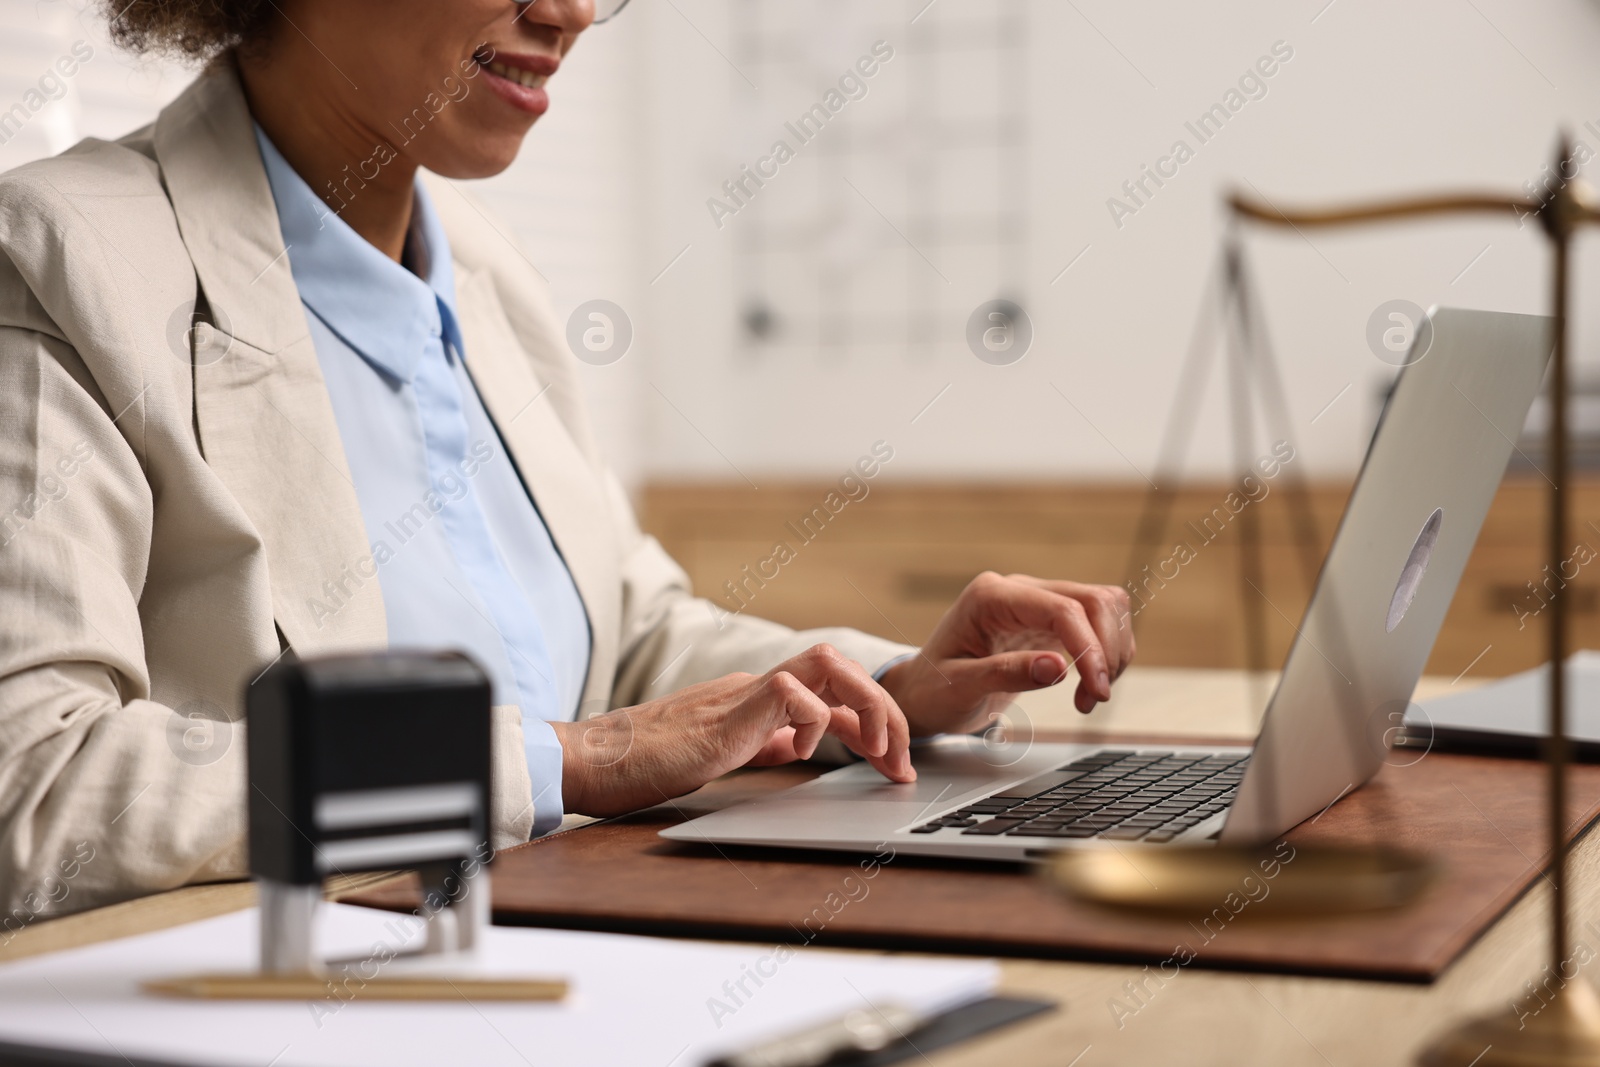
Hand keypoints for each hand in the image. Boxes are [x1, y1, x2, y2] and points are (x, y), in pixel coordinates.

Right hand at [553, 644, 914, 817]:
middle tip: (902, 762)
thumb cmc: (641, 763)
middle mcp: (753, 686)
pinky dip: (815, 720)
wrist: (589, 761)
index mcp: (755, 696)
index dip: (874, 721)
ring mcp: (740, 694)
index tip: (894, 763)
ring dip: (867, 706)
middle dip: (887, 710)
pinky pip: (791, 692)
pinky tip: (805, 752)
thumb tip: (795, 745)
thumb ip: (759, 743)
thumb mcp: (721, 755)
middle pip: (841, 665)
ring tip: (880, 752)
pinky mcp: (727, 713)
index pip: (833, 689)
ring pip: (826, 663)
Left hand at [878, 571, 1134, 735]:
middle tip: (1096, 697)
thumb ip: (1006, 674)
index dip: (1090, 648)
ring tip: (1088, 696)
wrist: (924, 694)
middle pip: (1094, 600)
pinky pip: (1098, 623)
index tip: (1097, 690)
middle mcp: (1018, 590)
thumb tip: (1058, 667)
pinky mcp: (1048, 619)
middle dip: (1107, 650)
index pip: (1061, 609)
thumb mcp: (960, 688)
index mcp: (990, 597)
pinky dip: (1105, 654)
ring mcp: (1035, 601)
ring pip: (1104, 606)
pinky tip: (1086, 685)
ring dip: (1111, 651)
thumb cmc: (933, 691)